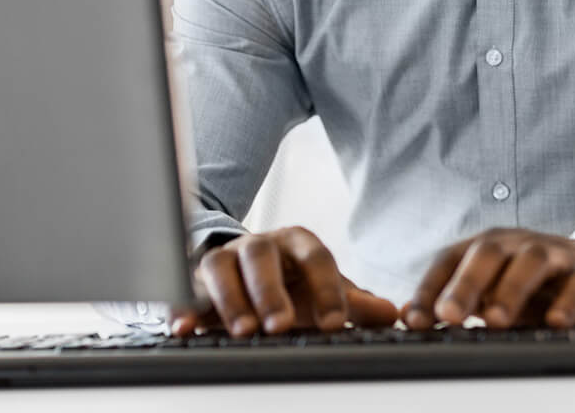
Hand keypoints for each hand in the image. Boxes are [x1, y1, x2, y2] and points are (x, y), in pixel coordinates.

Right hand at [170, 226, 397, 336]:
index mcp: (296, 243)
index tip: (335, 323)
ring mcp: (224, 258)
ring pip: (220, 266)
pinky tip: (184, 328)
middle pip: (262, 256)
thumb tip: (392, 313)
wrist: (245, 266)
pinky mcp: (194, 278)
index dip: (326, 288)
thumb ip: (353, 302)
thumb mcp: (321, 289)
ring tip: (243, 331)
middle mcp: (258, 245)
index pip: (316, 256)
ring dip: (230, 298)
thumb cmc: (290, 282)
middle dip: (270, 291)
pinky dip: (182, 306)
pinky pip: (185, 288)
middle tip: (280, 325)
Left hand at [401, 227, 574, 329]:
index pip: (450, 259)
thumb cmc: (535, 285)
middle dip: (465, 284)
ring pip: (531, 262)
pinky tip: (554, 322)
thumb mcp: (494, 291)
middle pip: (487, 253)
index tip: (413, 321)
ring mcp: (554, 256)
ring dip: (511, 290)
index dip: (430, 288)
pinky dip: (566, 302)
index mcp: (487, 246)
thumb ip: (456, 302)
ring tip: (494, 321)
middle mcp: (516, 244)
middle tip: (449, 315)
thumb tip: (408, 314)